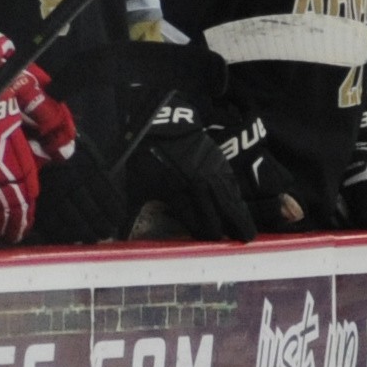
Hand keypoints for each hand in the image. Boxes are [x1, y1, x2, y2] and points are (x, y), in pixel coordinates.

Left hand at [131, 95, 258, 243]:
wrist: (161, 124)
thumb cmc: (144, 156)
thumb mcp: (135, 185)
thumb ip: (129, 213)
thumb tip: (117, 236)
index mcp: (177, 193)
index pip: (196, 222)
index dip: (205, 234)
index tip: (212, 243)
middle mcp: (198, 185)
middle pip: (218, 214)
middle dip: (229, 229)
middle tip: (242, 242)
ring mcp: (211, 172)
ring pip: (230, 200)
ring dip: (240, 217)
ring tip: (248, 233)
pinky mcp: (219, 161)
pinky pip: (232, 185)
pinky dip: (237, 198)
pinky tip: (239, 206)